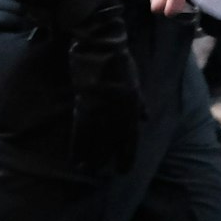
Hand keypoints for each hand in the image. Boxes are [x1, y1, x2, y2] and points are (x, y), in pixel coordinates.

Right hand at [66, 8, 140, 176]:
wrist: (101, 48)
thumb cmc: (120, 63)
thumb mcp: (135, 83)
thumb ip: (139, 103)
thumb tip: (145, 118)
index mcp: (131, 110)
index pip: (130, 141)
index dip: (126, 157)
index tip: (122, 170)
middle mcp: (117, 116)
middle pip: (112, 145)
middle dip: (106, 160)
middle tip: (102, 172)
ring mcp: (101, 113)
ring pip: (95, 143)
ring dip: (91, 158)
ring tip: (87, 169)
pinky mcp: (84, 107)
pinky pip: (81, 133)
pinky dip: (78, 147)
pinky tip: (76, 158)